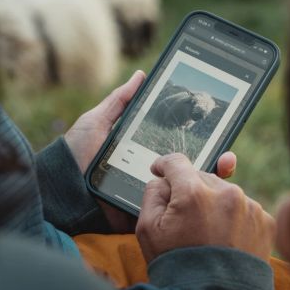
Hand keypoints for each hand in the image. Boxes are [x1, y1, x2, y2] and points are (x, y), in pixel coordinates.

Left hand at [64, 71, 237, 232]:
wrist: (61, 190)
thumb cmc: (76, 154)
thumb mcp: (98, 122)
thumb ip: (120, 102)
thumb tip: (142, 75)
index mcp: (145, 151)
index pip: (182, 145)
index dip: (203, 139)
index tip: (222, 130)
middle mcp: (153, 174)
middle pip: (192, 169)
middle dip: (216, 163)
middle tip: (228, 157)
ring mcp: (151, 195)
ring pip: (188, 192)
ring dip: (210, 184)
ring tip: (222, 173)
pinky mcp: (145, 214)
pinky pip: (171, 212)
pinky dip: (191, 207)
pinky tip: (206, 197)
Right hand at [136, 153, 274, 261]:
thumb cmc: (178, 266)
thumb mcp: (148, 230)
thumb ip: (152, 194)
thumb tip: (162, 180)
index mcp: (193, 193)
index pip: (177, 162)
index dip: (164, 165)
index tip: (160, 170)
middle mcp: (225, 193)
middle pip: (201, 177)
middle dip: (190, 192)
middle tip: (183, 219)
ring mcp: (249, 207)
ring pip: (224, 193)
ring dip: (213, 204)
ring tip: (206, 235)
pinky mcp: (265, 221)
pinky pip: (243, 209)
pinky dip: (233, 219)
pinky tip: (224, 240)